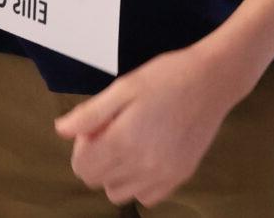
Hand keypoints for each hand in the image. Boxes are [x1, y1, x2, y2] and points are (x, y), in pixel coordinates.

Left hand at [54, 43, 253, 207]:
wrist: (213, 80)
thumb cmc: (167, 76)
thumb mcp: (124, 86)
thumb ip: (90, 113)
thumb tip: (61, 130)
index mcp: (124, 140)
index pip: (82, 167)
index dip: (81, 146)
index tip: (96, 126)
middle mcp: (142, 165)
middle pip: (98, 181)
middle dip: (96, 158)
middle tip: (112, 130)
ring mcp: (163, 175)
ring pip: (119, 194)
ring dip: (116, 174)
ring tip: (129, 144)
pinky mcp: (180, 177)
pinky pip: (147, 197)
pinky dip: (140, 183)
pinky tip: (147, 156)